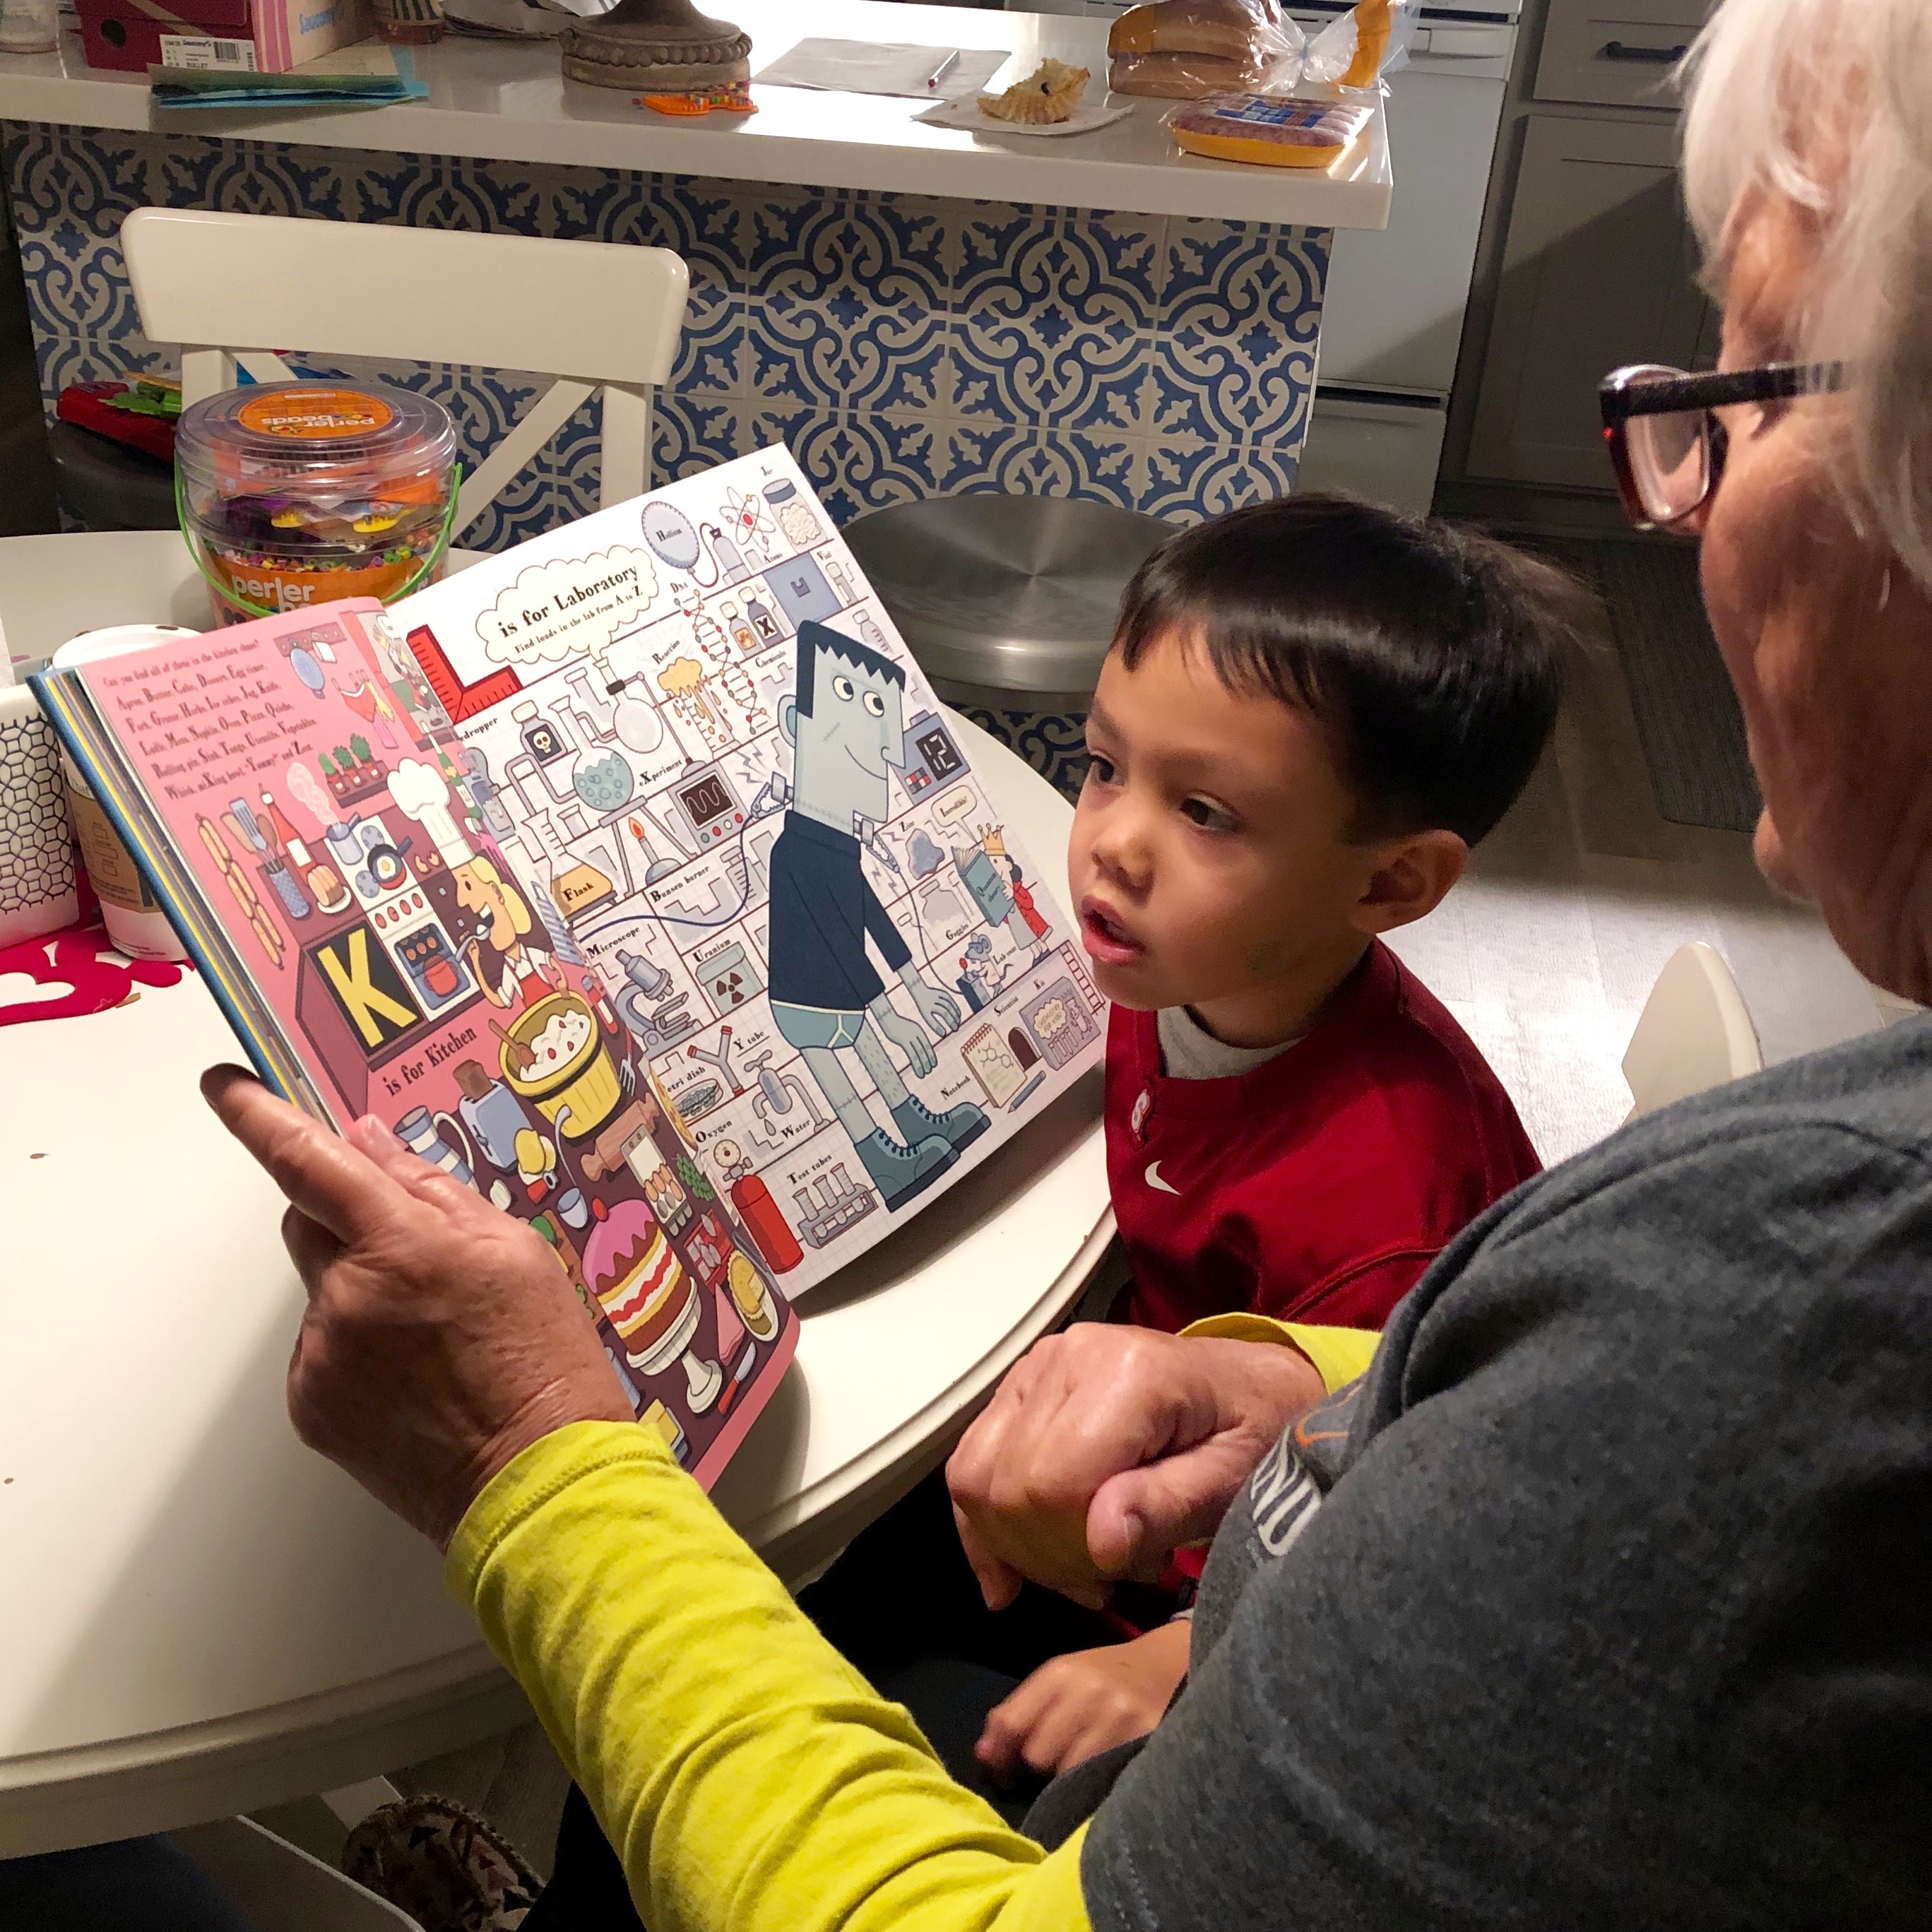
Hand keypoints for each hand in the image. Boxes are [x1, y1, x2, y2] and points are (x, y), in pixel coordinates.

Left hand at [203, 1065, 634, 1549]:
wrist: (536, 1476)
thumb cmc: (542, 1362)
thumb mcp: (514, 1250)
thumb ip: (432, 1189)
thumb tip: (371, 1143)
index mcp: (404, 1244)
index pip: (308, 1161)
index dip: (259, 1115)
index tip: (226, 1085)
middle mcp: (349, 1296)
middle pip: (308, 1223)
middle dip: (348, 1224)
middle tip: (415, 1261)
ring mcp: (323, 1355)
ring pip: (320, 1290)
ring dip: (360, 1294)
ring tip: (434, 1339)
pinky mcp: (310, 1404)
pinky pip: (319, 1348)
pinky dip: (355, 1348)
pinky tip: (413, 1376)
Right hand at [870, 991, 938, 1076]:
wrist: (887, 1018)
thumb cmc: (895, 1025)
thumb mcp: (906, 1029)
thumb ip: (912, 1037)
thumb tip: (914, 1045)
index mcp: (918, 1031)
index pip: (927, 1045)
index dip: (931, 1055)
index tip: (934, 1064)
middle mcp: (916, 1034)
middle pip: (924, 1050)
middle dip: (928, 1061)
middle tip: (930, 1070)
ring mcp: (910, 1037)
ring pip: (919, 1054)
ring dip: (923, 1065)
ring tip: (925, 1073)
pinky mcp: (903, 1041)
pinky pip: (912, 1055)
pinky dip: (917, 1065)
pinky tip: (918, 1071)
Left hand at [898, 966, 960, 1040]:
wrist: (921, 991)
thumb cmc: (924, 1007)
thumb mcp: (925, 1015)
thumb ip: (934, 1024)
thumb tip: (943, 1034)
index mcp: (924, 1009)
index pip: (931, 1019)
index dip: (938, 1027)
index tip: (944, 1035)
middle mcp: (930, 1002)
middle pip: (943, 1012)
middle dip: (950, 1021)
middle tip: (955, 1029)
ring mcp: (937, 996)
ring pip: (948, 1006)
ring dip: (954, 1015)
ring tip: (958, 1023)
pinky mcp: (942, 992)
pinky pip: (951, 1001)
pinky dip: (956, 1008)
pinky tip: (958, 1015)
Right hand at [947, 1325, 1324, 1610]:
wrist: (1249, 1385)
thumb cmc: (1252, 1434)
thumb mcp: (1232, 1481)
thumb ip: (1166, 1507)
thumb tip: (1098, 1542)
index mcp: (1130, 1374)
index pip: (1054, 1483)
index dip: (1071, 1550)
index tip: (1117, 1577)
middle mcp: (1070, 1356)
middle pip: (1008, 1485)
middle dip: (1045, 1556)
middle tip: (1102, 1580)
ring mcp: (1038, 1365)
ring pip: (976, 1475)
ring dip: (1014, 1544)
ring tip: (1075, 1567)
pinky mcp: (1021, 1383)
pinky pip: (972, 1460)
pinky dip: (983, 1523)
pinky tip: (1010, 1569)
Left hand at [976, 1622, 1190, 1782]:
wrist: (1167, 1665)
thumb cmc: (1104, 1677)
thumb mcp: (1060, 1680)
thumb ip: (1018, 1712)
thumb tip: (983, 1757)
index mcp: (1060, 1673)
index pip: (1012, 1724)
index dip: (1001, 1757)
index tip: (1004, 1771)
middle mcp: (1088, 1692)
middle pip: (1039, 1755)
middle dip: (1041, 1765)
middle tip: (1057, 1760)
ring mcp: (1120, 1717)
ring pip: (1071, 1774)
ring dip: (1071, 1779)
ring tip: (1084, 1765)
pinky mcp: (1147, 1740)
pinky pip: (1105, 1781)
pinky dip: (1098, 1785)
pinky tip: (1103, 1774)